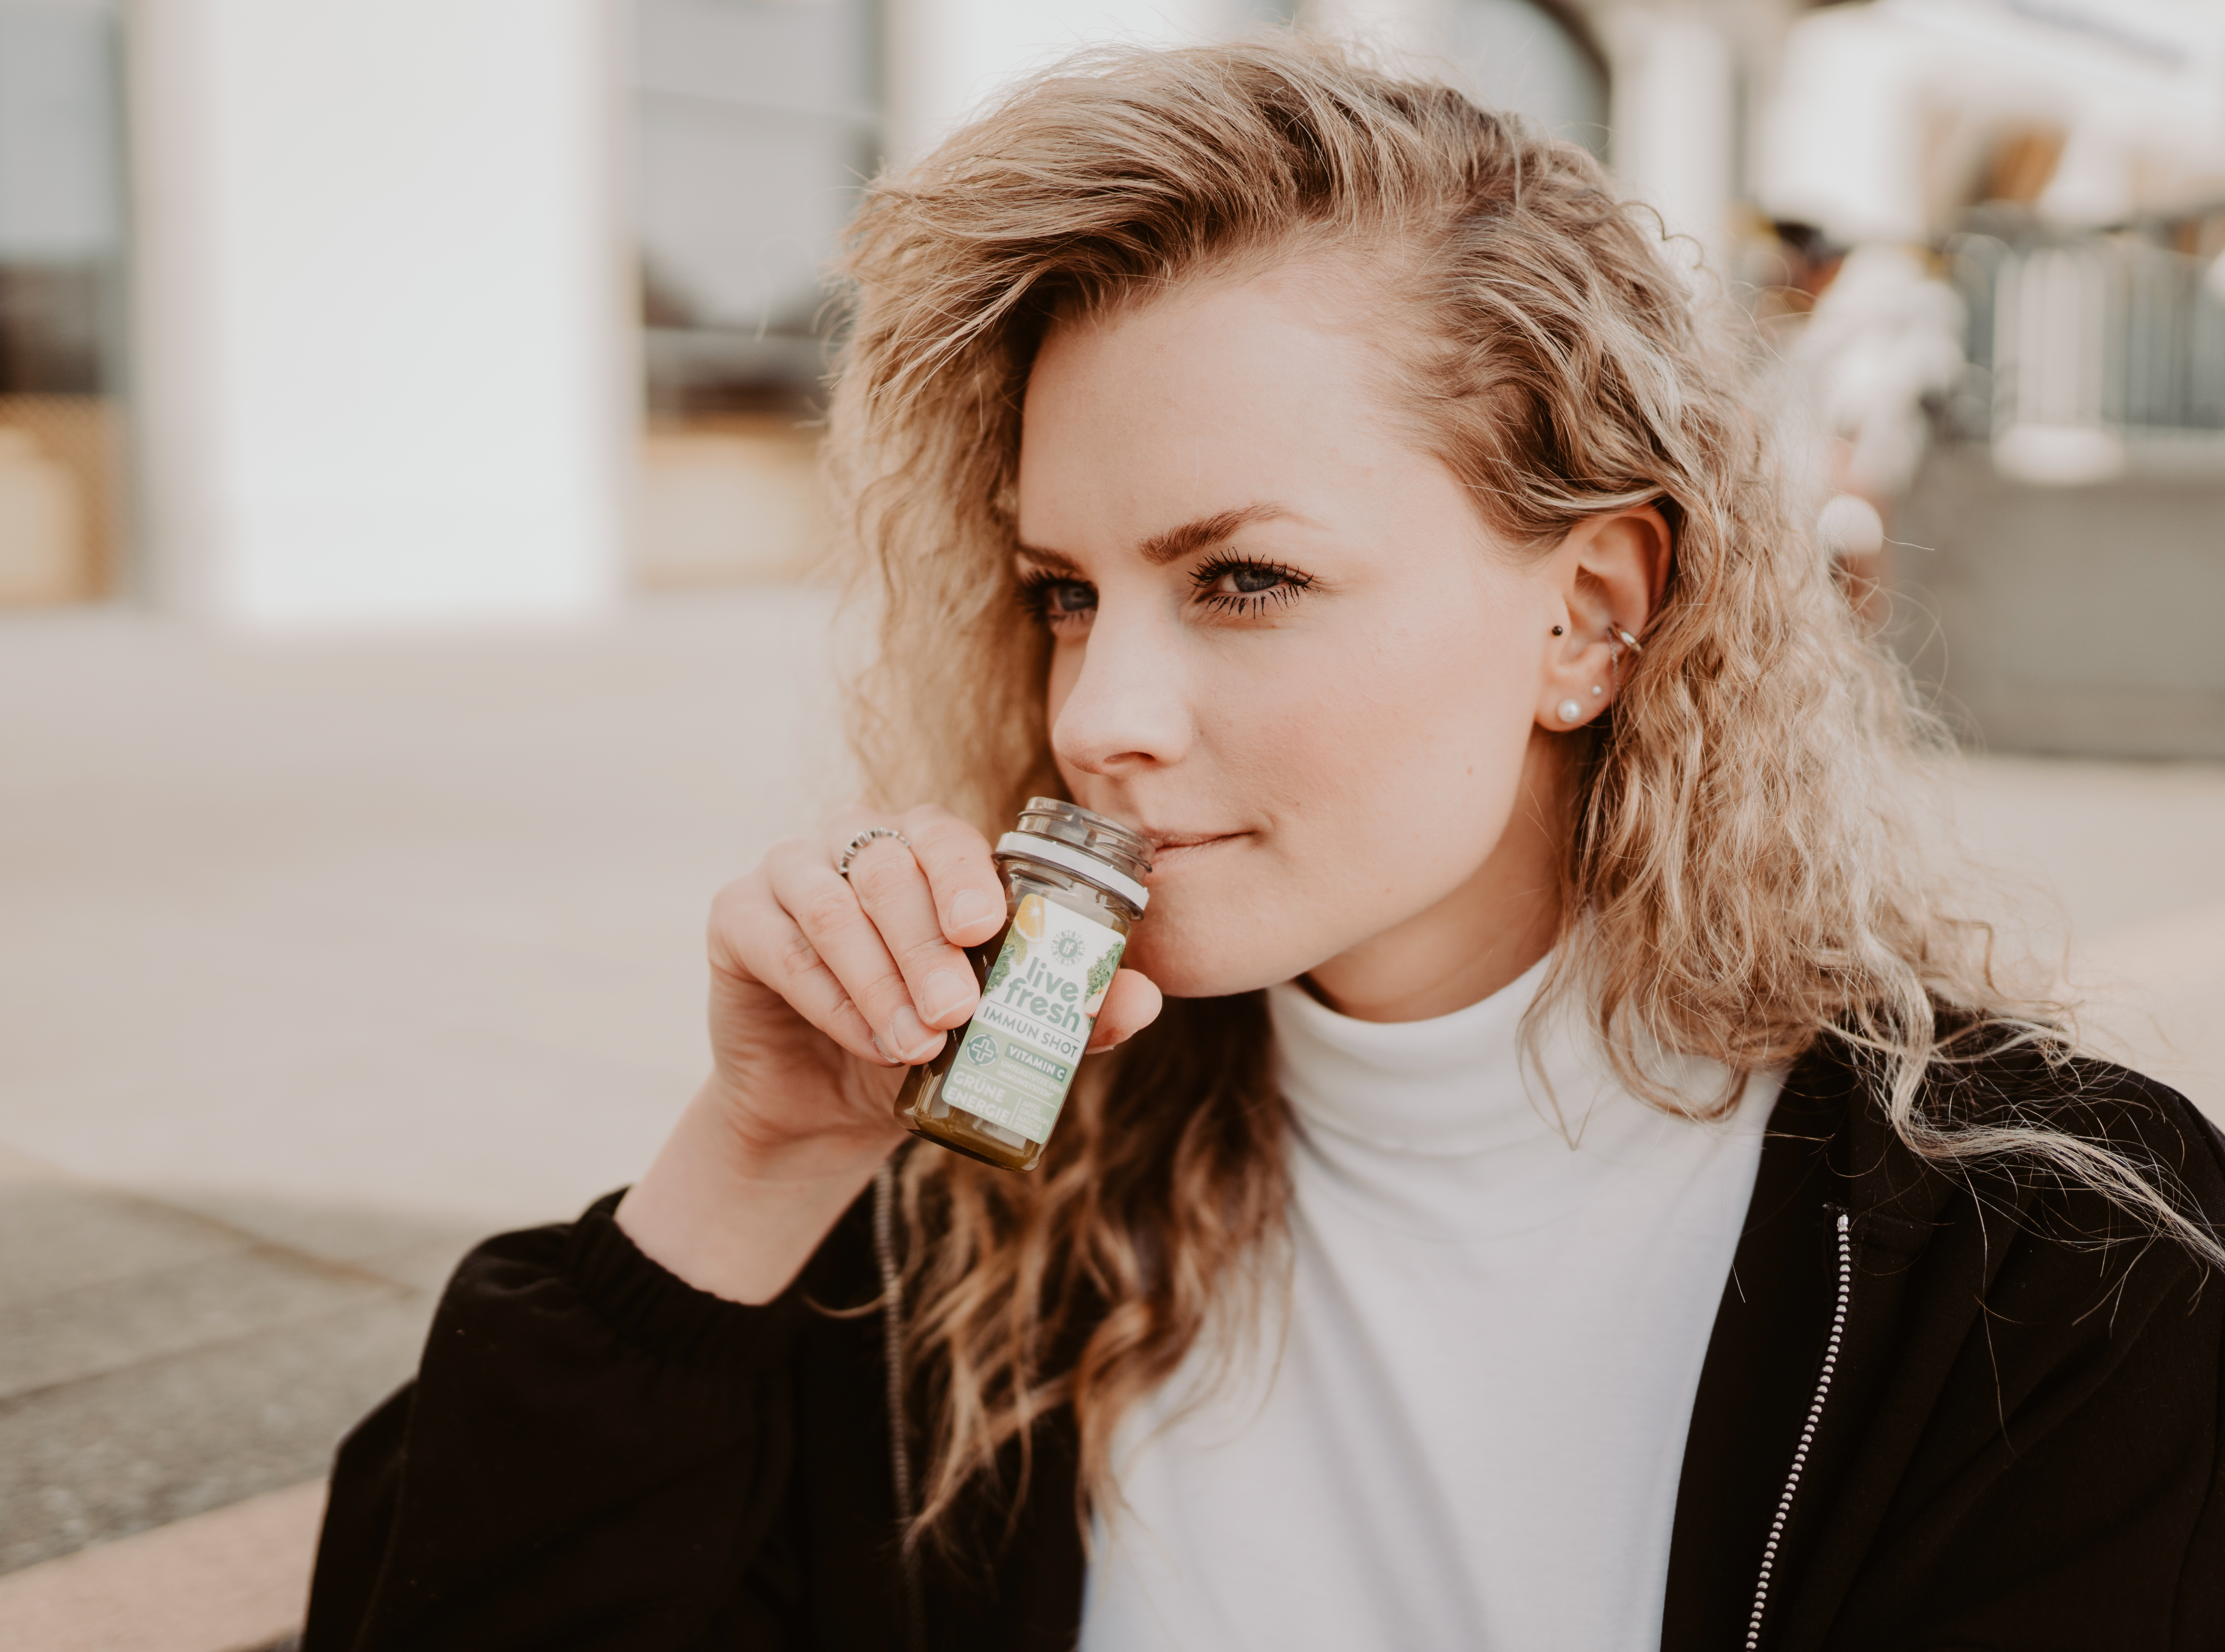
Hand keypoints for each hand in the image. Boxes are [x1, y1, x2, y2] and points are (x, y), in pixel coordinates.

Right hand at [617, 803, 1162, 1302]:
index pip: (946, 836)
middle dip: (925, 945)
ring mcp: (791, 871)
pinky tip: (861, 1038)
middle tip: (956, 1014)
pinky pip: (778, 940)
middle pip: (889, 867)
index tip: (985, 930)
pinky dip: (823, 992)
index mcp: (927, 852)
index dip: (965, 875)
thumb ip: (1071, 1012)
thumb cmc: (925, 1047)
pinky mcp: (736, 914)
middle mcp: (858, 844)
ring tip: (913, 1046)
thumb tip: (1147, 998)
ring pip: (830, 902)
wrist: (830, 1106)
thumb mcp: (1003, 1035)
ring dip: (876, 977)